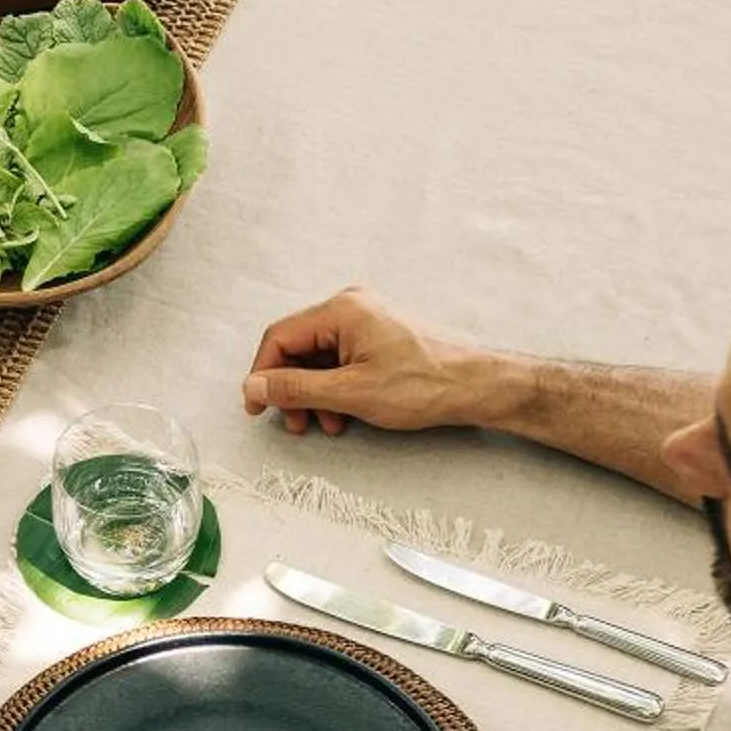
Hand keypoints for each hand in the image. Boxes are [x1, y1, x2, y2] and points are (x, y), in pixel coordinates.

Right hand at [241, 288, 506, 436]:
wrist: (477, 386)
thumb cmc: (424, 385)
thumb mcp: (350, 393)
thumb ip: (295, 388)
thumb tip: (253, 388)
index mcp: (342, 310)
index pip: (280, 337)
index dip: (262, 375)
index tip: (257, 407)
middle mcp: (351, 306)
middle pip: (297, 348)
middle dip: (292, 389)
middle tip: (295, 423)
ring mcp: (365, 319)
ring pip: (317, 358)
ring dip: (313, 394)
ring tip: (325, 424)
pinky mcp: (376, 335)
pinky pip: (338, 359)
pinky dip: (333, 388)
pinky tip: (343, 413)